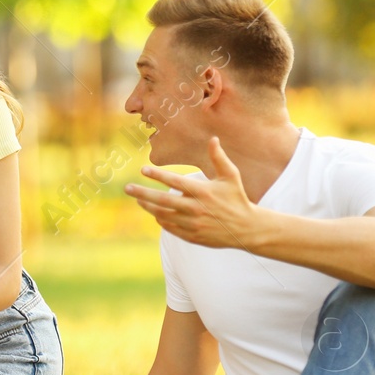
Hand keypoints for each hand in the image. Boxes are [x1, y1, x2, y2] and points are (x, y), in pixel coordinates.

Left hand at [125, 137, 260, 249]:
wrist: (247, 228)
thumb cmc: (237, 198)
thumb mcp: (230, 176)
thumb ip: (218, 158)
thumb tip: (212, 138)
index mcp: (203, 192)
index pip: (175, 182)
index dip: (158, 175)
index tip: (143, 169)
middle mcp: (195, 208)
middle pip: (162, 200)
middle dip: (142, 193)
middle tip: (127, 188)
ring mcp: (192, 224)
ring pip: (163, 215)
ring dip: (148, 206)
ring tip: (138, 199)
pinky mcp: (192, 236)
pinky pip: (170, 227)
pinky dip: (160, 219)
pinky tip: (155, 213)